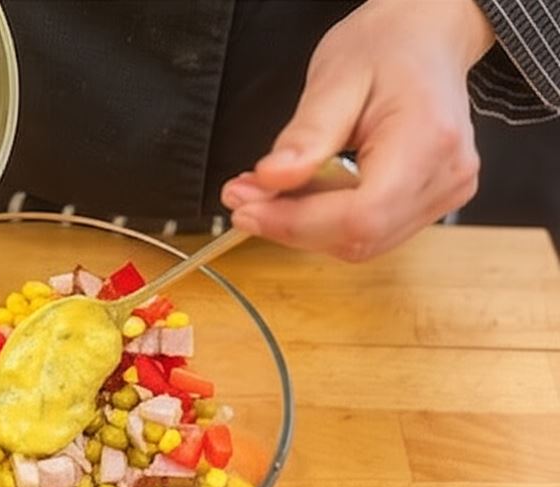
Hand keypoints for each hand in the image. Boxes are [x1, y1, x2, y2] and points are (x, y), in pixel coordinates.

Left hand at [221, 0, 494, 260]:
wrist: (425, 39)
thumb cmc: (387, 48)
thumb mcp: (334, 79)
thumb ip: (304, 136)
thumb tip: (271, 179)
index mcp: (428, 141)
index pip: (360, 216)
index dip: (296, 223)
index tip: (247, 208)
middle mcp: (445, 176)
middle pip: (359, 236)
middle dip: (291, 224)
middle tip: (245, 195)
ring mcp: (444, 192)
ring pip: (362, 241)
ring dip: (304, 225)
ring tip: (268, 190)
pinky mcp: (431, 201)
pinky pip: (371, 230)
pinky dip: (326, 219)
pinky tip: (302, 192)